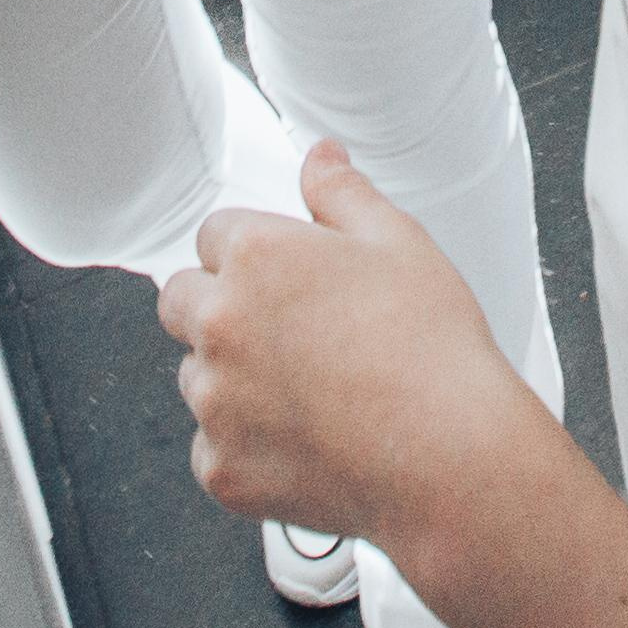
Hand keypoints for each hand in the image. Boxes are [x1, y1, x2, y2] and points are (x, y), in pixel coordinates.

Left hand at [161, 143, 534, 560]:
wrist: (448, 456)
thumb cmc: (430, 345)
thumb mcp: (397, 240)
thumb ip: (341, 192)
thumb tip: (318, 156)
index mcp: (256, 255)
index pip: (212, 234)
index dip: (250, 250)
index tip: (284, 276)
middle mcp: (220, 323)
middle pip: (180, 300)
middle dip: (219, 305)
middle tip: (286, 330)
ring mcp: (215, 403)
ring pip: (195, 377)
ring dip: (229, 377)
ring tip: (306, 389)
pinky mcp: (221, 471)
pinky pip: (211, 448)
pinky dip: (244, 446)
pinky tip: (305, 439)